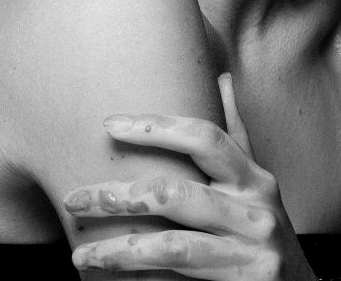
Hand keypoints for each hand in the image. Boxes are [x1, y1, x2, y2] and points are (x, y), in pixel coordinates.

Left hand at [64, 73, 316, 279]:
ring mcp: (254, 250)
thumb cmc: (264, 236)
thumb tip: (222, 79)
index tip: (109, 124)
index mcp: (255, 178)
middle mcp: (256, 209)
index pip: (204, 137)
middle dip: (119, 194)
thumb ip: (237, 138)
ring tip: (80, 253)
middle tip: (75, 198)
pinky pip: (181, 275)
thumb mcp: (258, 187)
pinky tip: (111, 275)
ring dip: (118, 248)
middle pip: (176, 190)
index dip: (157, 127)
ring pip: (172, 243)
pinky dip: (140, 276)